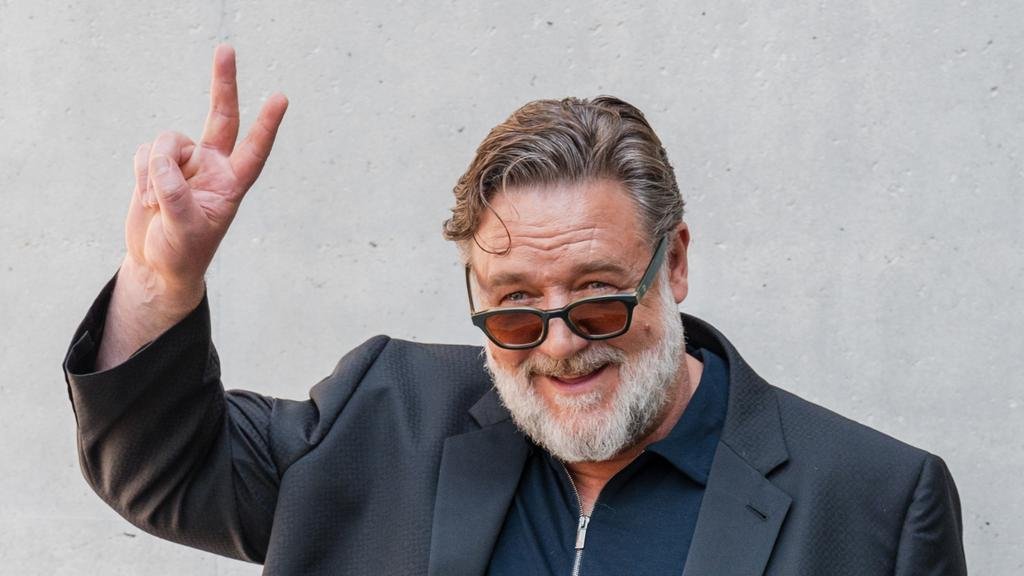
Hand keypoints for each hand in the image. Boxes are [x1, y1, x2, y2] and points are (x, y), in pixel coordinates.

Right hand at [123, 44, 287, 310]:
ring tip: (157, 205)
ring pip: (168, 141)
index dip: (267, 125)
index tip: (281, 98)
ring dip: (155, 171)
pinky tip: (146, 200)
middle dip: (222, 84)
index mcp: (231, 184)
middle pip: (221, 116)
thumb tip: (163, 157)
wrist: (156, 263)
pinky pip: (147, 152)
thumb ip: (174, 193)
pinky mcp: (158, 163)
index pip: (253, 150)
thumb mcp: (183, 229)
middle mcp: (213, 166)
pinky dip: (142, 174)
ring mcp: (185, 162)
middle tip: (226, 49)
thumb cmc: (182, 252)